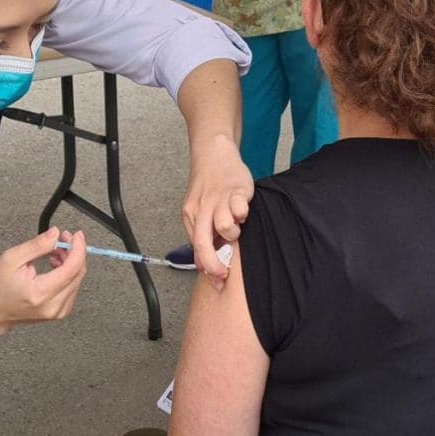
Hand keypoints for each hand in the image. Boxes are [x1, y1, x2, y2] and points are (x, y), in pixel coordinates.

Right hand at [0, 227, 86, 335]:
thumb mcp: (12, 258)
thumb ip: (37, 245)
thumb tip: (55, 234)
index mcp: (41, 293)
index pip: (72, 268)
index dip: (78, 248)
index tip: (76, 235)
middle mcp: (52, 306)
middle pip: (78, 273)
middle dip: (74, 252)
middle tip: (62, 240)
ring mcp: (58, 312)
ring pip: (77, 280)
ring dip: (71, 263)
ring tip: (54, 254)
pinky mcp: (59, 312)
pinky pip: (72, 288)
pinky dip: (68, 274)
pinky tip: (56, 267)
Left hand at [182, 134, 253, 289]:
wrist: (214, 153)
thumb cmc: (209, 185)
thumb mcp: (198, 210)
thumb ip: (200, 233)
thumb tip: (203, 263)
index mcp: (191, 215)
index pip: (196, 248)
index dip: (207, 268)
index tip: (217, 282)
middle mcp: (202, 208)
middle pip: (203, 243)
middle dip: (214, 265)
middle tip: (224, 275)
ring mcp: (218, 198)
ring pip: (223, 227)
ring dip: (233, 234)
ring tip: (237, 227)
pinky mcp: (236, 189)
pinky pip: (239, 208)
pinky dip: (242, 214)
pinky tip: (243, 212)